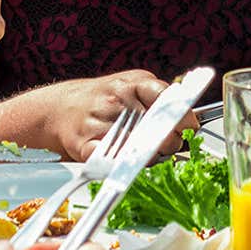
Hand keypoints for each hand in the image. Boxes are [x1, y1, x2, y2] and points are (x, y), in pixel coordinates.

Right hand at [32, 70, 199, 160]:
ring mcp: (100, 122)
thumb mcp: (135, 84)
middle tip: (169, 144)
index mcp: (134, 83)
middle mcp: (117, 100)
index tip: (189, 127)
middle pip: (157, 129)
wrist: (61, 108)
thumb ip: (161, 97)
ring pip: (139, 149)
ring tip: (147, 151)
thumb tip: (189, 116)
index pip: (167, 99)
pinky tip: (128, 161)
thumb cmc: (105, 98)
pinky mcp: (85, 145)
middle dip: (170, 142)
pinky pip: (112, 162)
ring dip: (150, 156)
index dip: (182, 116)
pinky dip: (124, 166)